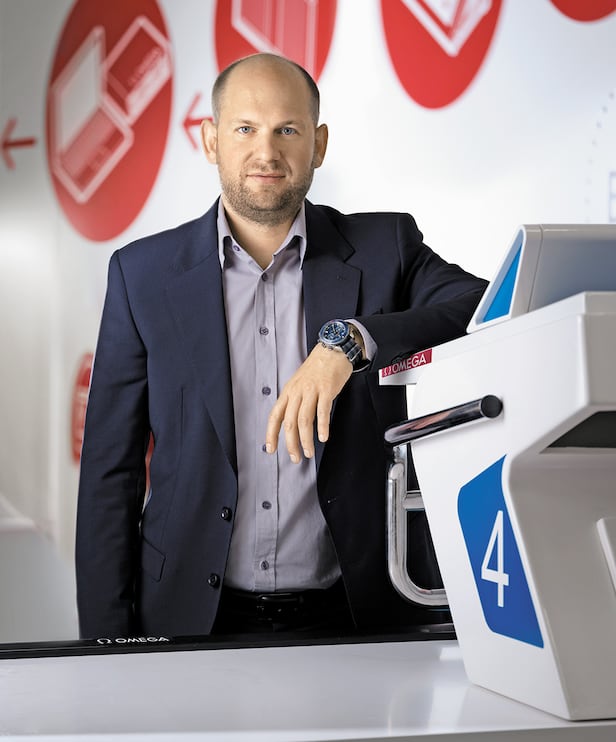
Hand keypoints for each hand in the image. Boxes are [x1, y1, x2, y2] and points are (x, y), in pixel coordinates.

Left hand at [265, 344, 352, 461]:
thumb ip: (295, 401)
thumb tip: (291, 424)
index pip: (275, 416)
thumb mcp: (298, 384)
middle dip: (291, 443)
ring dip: (305, 440)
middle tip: (295, 458)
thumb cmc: (316, 369)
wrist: (332, 350)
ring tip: (309, 452)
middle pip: (289, 422)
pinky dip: (322, 426)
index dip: (271, 434)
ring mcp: (311, 390)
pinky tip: (323, 437)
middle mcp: (297, 391)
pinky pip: (323, 411)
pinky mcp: (326, 389)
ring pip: (304, 420)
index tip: (270, 449)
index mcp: (288, 392)